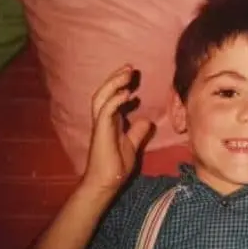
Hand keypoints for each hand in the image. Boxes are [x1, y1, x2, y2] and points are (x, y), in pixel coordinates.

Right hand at [82, 65, 151, 191]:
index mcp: (110, 122)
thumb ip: (137, 132)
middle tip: (129, 67)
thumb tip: (147, 120)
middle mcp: (103, 120)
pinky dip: (115, 100)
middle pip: (105, 92)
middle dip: (116, 78)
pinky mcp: (101, 131)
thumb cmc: (116, 165)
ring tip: (126, 73)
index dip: (121, 86)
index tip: (133, 76)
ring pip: (102, 97)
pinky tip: (126, 93)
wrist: (106, 182)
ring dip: (114, 84)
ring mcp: (100, 125)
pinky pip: (105, 111)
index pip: (113, 97)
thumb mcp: (132, 145)